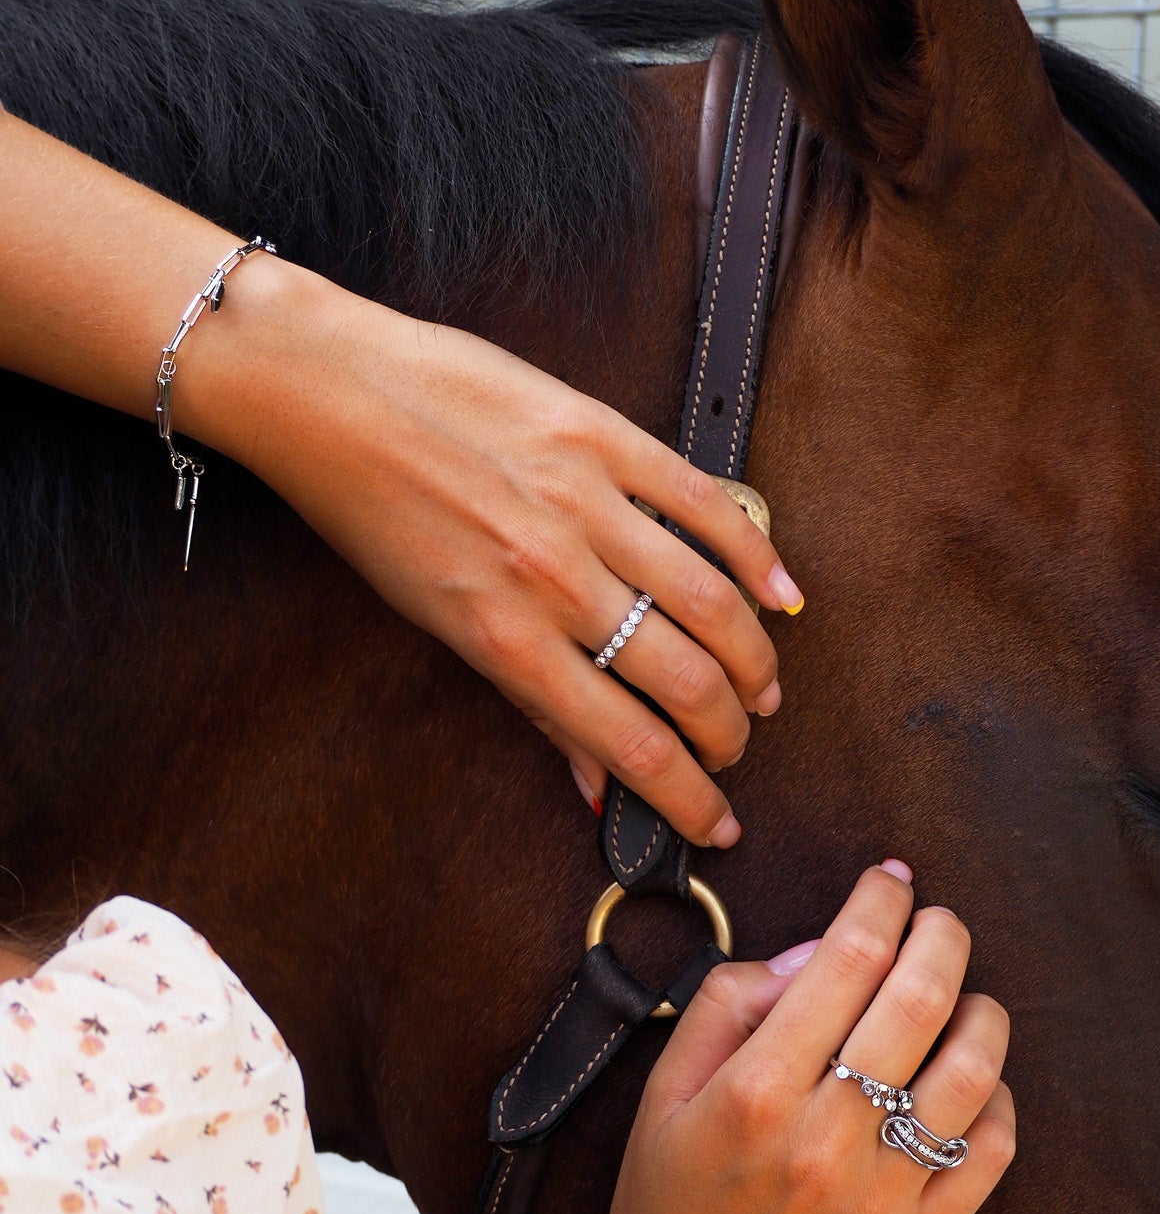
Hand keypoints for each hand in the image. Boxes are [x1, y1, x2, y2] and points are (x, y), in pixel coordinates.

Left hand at [180, 258, 803, 847]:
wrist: (326, 389)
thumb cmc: (370, 511)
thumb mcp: (437, 626)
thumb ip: (529, 702)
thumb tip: (593, 779)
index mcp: (506, 639)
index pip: (632, 746)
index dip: (690, 799)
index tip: (716, 824)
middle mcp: (554, 578)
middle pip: (689, 682)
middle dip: (731, 735)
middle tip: (737, 748)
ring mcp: (586, 503)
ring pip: (713, 602)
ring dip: (754, 661)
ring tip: (761, 689)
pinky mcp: (603, 436)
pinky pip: (703, 503)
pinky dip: (755, 555)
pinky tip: (780, 592)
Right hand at [581, 863, 1015, 1213]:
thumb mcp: (660, 1099)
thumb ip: (726, 1007)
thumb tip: (810, 954)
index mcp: (754, 1092)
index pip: (847, 960)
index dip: (880, 904)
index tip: (889, 883)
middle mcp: (824, 1138)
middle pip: (920, 997)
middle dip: (942, 935)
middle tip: (939, 920)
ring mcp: (881, 1195)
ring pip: (972, 1067)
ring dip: (981, 1010)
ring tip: (964, 998)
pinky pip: (990, 1149)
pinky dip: (996, 1099)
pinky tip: (972, 1083)